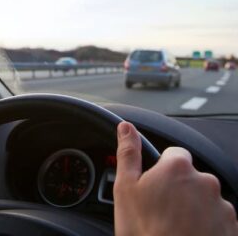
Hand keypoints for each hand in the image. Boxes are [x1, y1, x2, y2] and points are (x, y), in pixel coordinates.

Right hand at [114, 122, 237, 235]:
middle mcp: (205, 182)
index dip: (162, 169)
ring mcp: (222, 207)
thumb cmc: (143, 231)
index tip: (155, 187)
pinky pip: (218, 219)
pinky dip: (207, 225)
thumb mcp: (126, 188)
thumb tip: (126, 127)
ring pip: (204, 198)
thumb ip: (128, 152)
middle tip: (162, 211)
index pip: (174, 154)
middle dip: (178, 188)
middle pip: (190, 176)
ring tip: (175, 228)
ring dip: (193, 207)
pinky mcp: (231, 229)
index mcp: (178, 167)